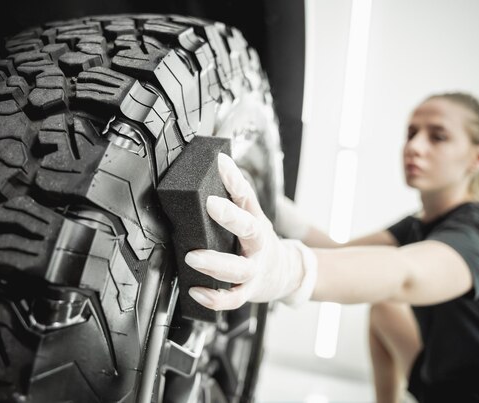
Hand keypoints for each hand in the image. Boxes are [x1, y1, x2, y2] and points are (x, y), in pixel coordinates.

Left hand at [184, 153, 310, 310]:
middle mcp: (257, 247)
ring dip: (215, 264)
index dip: (235, 179)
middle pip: (250, 230)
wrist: (286, 275)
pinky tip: (197, 292)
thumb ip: (237, 194)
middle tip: (210, 205)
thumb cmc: (261, 243)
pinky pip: (231, 299)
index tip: (221, 163)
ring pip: (238, 270)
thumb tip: (220, 163)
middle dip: (232, 217)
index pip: (247, 196)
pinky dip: (215, 298)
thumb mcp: (254, 216)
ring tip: (193, 258)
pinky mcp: (246, 292)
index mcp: (257, 224)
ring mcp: (253, 271)